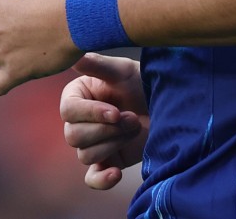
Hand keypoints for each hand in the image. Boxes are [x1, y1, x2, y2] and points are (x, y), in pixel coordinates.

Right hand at [60, 53, 149, 189]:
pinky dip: (102, 179)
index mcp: (77, 96)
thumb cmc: (142, 81)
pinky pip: (92, 179)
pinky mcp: (106, 161)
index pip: (68, 111)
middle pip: (74, 136)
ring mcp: (92, 142)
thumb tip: (73, 55)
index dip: (91, 114)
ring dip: (114, 143)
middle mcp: (79, 120)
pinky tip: (116, 173)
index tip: (115, 111)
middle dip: (107, 130)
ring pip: (85, 154)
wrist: (167, 105)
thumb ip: (97, 65)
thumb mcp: (122, 70)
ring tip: (135, 127)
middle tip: (132, 118)